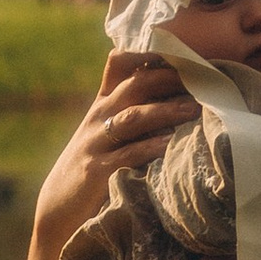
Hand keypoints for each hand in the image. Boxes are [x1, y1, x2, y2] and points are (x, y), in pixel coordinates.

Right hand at [26, 52, 199, 259]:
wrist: (58, 209)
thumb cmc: (93, 168)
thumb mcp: (107, 133)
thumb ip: (132, 111)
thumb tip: (180, 93)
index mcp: (103, 104)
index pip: (120, 64)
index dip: (149, 53)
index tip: (184, 49)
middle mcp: (98, 117)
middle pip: (133, 85)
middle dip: (168, 77)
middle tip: (201, 75)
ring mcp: (96, 143)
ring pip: (132, 117)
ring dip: (165, 110)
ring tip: (194, 107)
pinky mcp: (97, 172)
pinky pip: (127, 154)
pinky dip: (150, 147)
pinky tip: (171, 143)